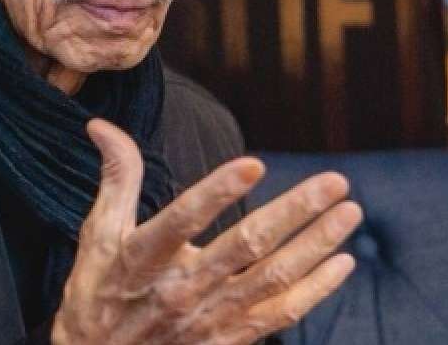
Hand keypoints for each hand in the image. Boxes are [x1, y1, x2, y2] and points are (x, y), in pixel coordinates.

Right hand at [51, 119, 361, 344]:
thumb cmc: (99, 294)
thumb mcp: (98, 235)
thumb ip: (116, 177)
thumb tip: (101, 124)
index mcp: (143, 258)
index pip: (182, 221)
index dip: (216, 193)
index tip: (254, 164)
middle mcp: (181, 290)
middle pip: (245, 247)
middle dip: (295, 212)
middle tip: (335, 181)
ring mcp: (210, 318)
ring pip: (273, 279)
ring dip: (316, 245)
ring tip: (349, 212)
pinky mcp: (229, 339)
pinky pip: (280, 316)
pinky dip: (315, 291)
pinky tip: (341, 263)